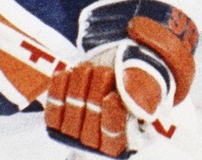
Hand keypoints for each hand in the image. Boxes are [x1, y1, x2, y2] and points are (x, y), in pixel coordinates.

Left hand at [45, 0, 197, 157]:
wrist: (119, 58)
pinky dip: (58, 92)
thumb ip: (145, 89)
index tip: (112, 96)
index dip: (111, 118)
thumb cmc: (138, 69)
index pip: (114, 138)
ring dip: (78, 90)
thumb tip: (138, 105)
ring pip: (70, 120)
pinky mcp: (60, 119)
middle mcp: (102, 143)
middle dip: (95, 97)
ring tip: (87, 68)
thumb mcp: (149, 75)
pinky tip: (65, 74)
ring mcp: (78, 132)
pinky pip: (53, 112)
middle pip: (90, 130)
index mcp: (129, 139)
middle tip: (103, 71)